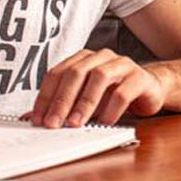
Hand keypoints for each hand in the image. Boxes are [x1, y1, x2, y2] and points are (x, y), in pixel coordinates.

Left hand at [29, 49, 168, 127]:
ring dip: (85, 103)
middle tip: (53, 123)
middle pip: (76, 73)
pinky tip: (105, 122)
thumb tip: (32, 118)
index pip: (58, 73)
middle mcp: (101, 57)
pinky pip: (123, 91)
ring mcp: (122, 64)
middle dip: (62, 100)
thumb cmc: (113, 94)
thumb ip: (62, 106)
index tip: (38, 118)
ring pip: (99, 78)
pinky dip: (111, 109)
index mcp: (83, 59)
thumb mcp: (85, 99)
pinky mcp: (140, 78)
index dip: (45, 96)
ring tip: (76, 123)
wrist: (149, 89)